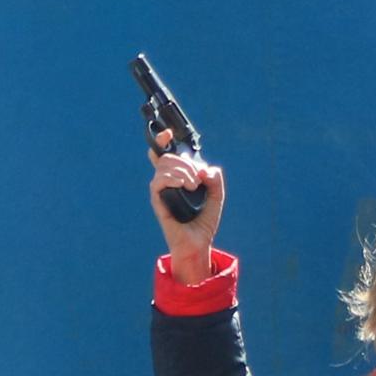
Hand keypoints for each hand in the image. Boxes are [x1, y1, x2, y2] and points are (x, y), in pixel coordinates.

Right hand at [150, 147, 224, 276]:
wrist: (198, 242)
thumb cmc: (204, 221)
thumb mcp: (217, 196)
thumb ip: (215, 179)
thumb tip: (204, 169)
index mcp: (178, 176)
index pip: (166, 152)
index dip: (163, 139)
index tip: (169, 132)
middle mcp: (167, 181)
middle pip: (167, 156)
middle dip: (185, 162)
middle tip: (197, 180)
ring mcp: (161, 190)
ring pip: (164, 166)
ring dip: (183, 172)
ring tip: (193, 187)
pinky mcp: (158, 200)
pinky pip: (158, 181)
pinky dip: (173, 179)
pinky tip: (184, 186)